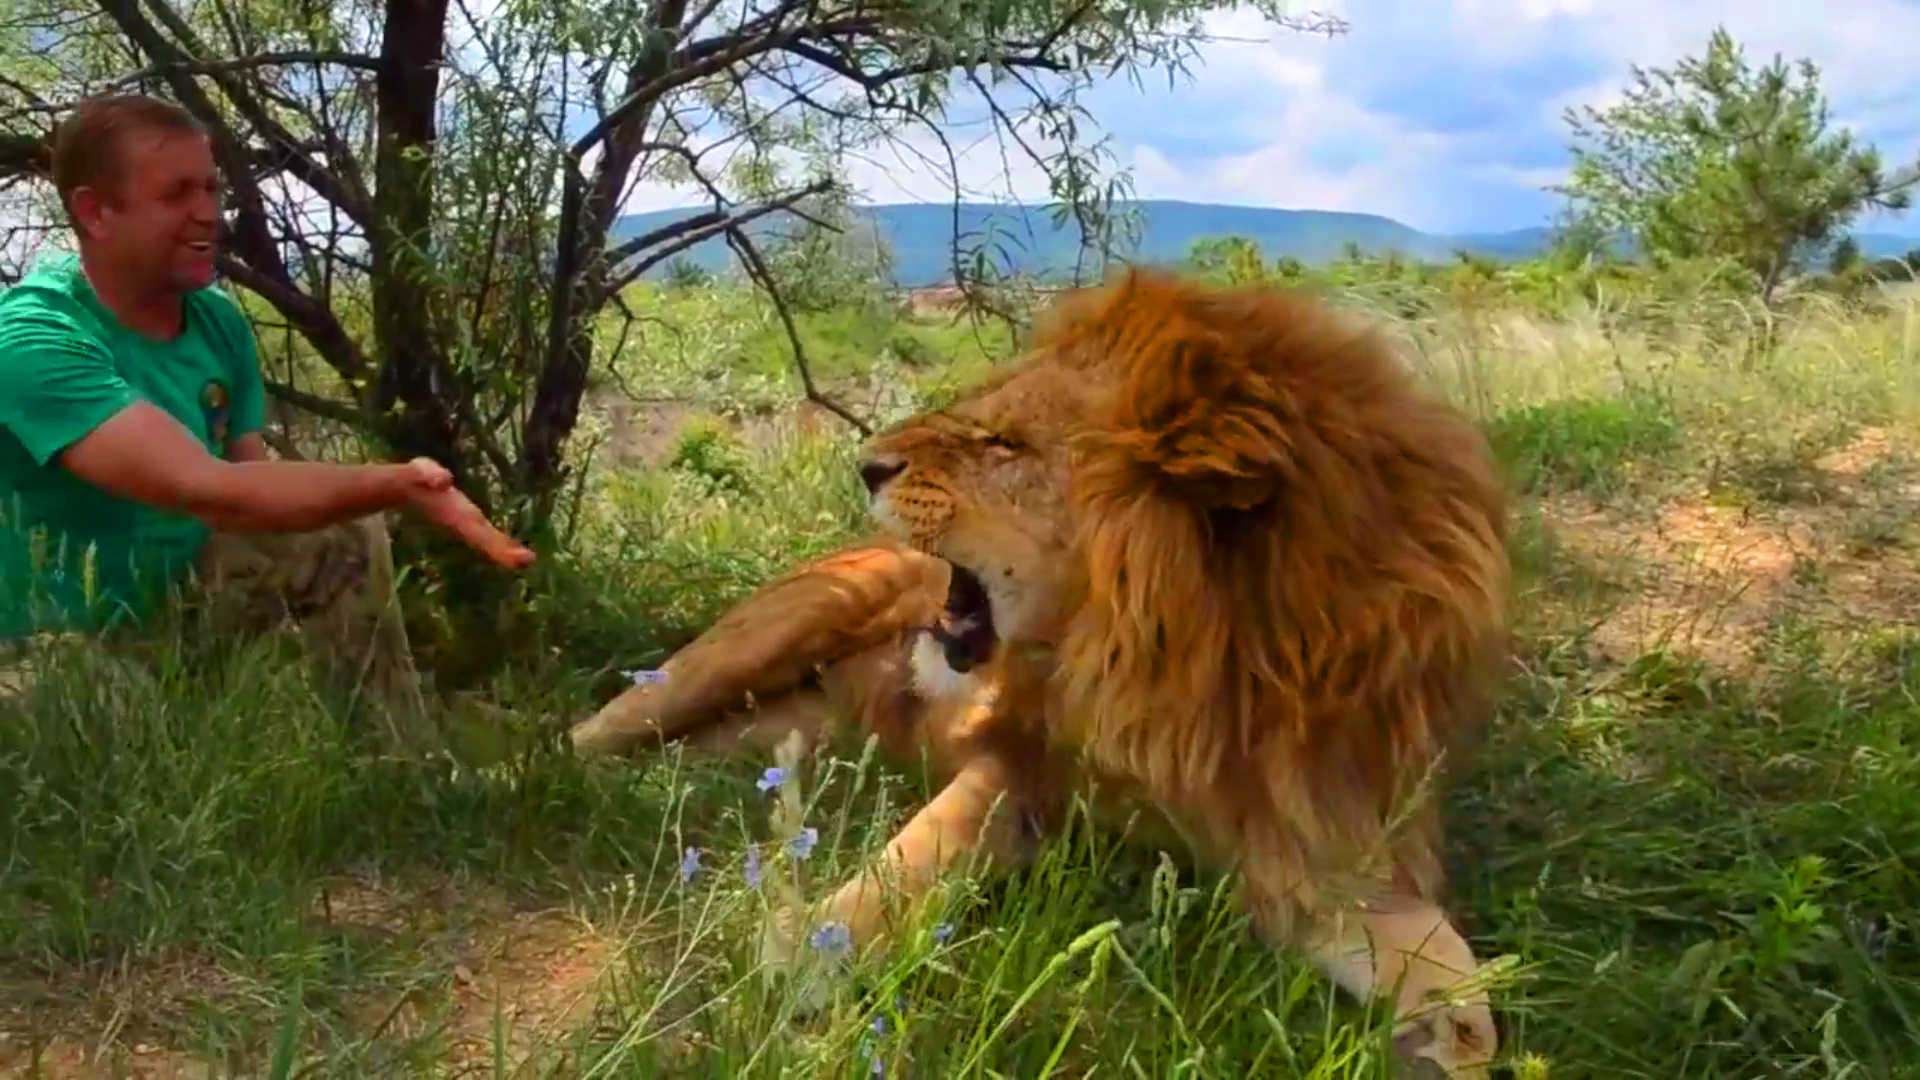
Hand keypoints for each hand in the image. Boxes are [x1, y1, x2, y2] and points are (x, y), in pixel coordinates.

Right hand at [398, 458, 535, 568]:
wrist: (406, 488)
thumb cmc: (415, 478)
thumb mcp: (420, 471)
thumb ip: (428, 475)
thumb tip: (443, 479)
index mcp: (455, 515)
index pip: (477, 531)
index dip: (494, 543)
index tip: (511, 553)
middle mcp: (462, 524)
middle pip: (486, 542)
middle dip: (504, 552)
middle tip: (529, 560)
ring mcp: (466, 526)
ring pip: (488, 543)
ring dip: (506, 552)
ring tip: (528, 560)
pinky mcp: (469, 523)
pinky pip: (489, 537)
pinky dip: (503, 544)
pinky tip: (518, 551)